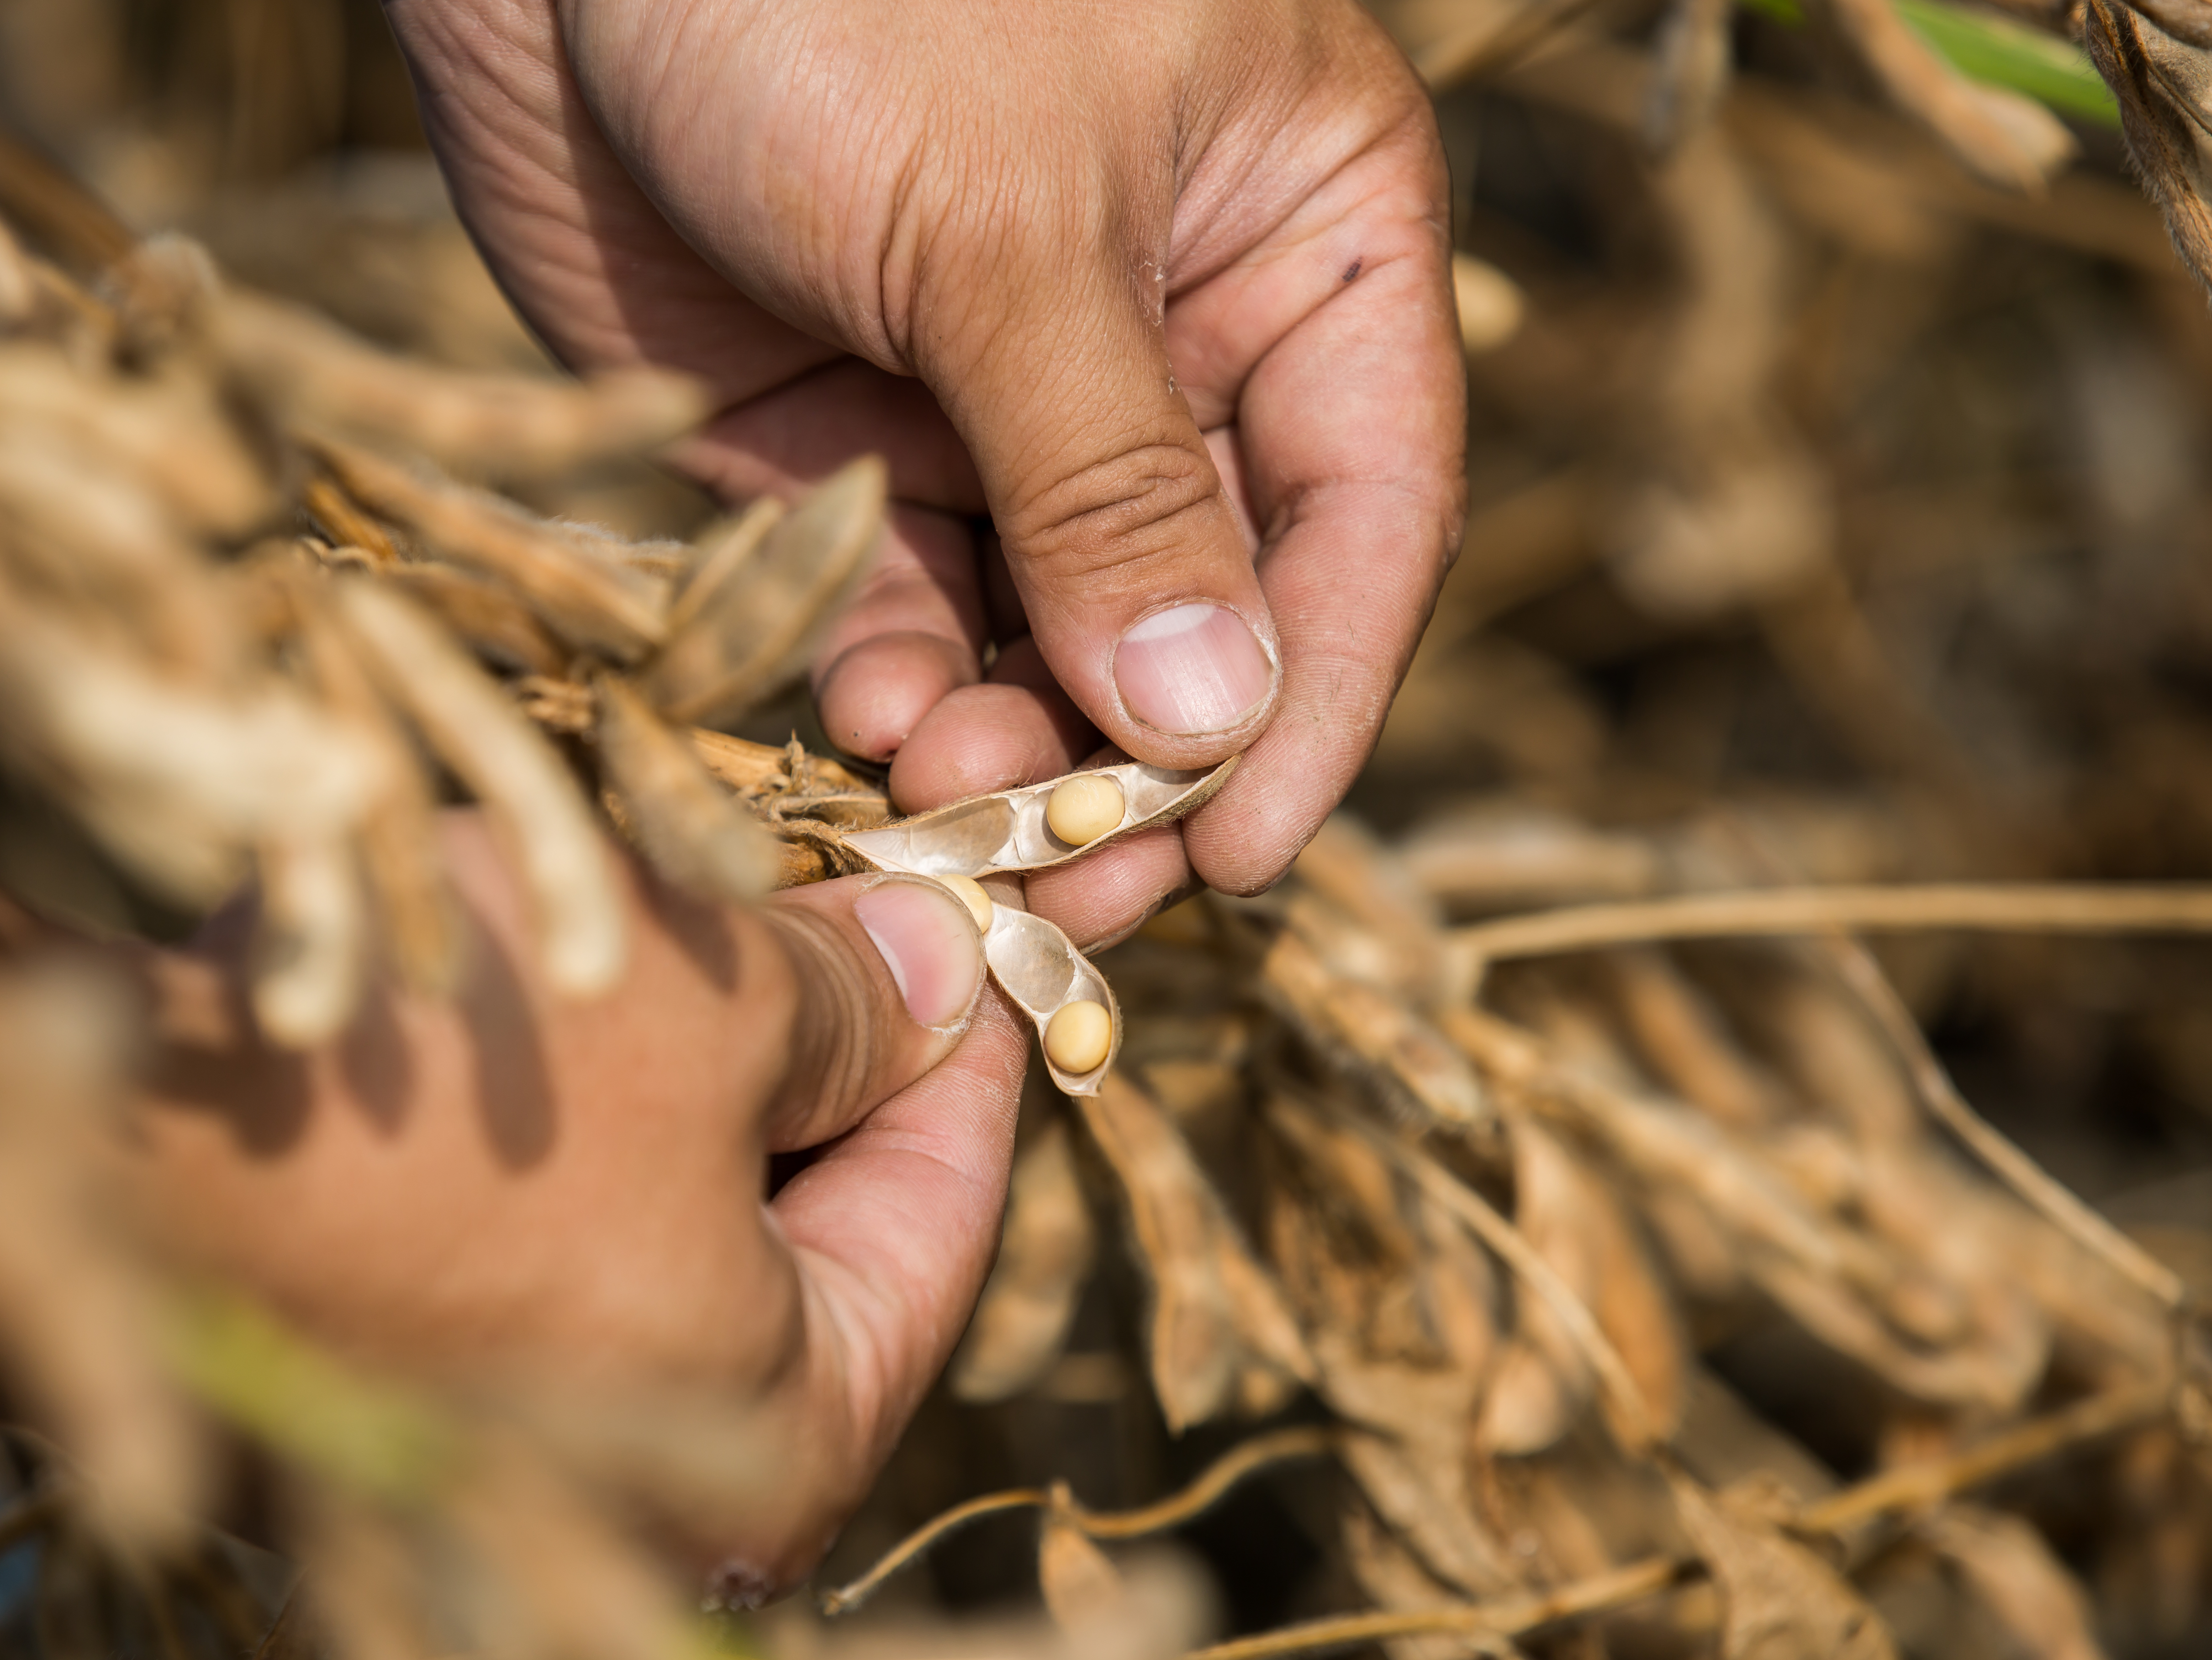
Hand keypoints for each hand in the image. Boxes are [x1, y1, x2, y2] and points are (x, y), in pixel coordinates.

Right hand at [0, 820, 1021, 1592]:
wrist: (87, 1161)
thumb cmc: (447, 1098)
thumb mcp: (704, 1003)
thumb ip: (849, 1001)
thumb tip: (939, 973)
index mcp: (793, 1436)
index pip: (946, 1226)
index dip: (967, 1058)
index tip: (971, 931)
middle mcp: (668, 1493)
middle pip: (812, 1233)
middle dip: (818, 1059)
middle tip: (828, 908)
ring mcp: (525, 1450)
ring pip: (670, 1223)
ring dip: (685, 1073)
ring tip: (680, 930)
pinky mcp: (404, 1387)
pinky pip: (547, 1235)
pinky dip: (572, 1117)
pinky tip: (545, 1002)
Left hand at [385, 0, 1466, 943]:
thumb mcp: (1007, 224)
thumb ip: (1113, 480)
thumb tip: (1215, 719)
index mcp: (1298, 237)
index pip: (1365, 510)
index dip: (1317, 697)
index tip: (1243, 853)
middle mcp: (1173, 341)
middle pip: (1209, 612)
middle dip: (1142, 757)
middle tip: (1067, 882)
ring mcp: (1004, 404)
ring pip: (1052, 643)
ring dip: (1009, 748)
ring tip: (942, 807)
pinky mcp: (846, 447)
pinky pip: (902, 615)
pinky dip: (891, 690)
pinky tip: (862, 730)